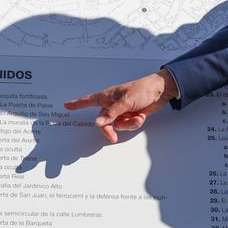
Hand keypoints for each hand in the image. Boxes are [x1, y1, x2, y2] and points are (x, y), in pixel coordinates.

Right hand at [64, 70, 179, 143]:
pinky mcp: (130, 115)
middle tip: (113, 138)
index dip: (77, 104)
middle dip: (110, 130)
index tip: (66, 105)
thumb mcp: (125, 102)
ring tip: (137, 116)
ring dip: (129, 123)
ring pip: (118, 125)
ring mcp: (122, 111)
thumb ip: (111, 114)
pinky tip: (141, 115)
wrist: (161, 91)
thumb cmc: (142, 90)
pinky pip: (128, 125)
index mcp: (107, 96)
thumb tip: (98, 123)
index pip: (88, 100)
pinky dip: (135, 123)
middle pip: (104, 122)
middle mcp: (112, 104)